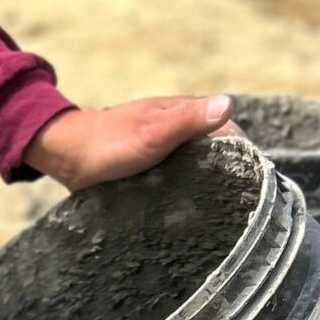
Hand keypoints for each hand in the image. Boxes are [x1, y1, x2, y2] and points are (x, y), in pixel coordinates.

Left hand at [23, 94, 234, 193]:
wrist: (67, 157)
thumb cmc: (110, 143)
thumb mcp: (152, 133)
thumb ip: (188, 120)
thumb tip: (228, 104)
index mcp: (185, 113)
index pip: (229, 132)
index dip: (243, 155)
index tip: (251, 185)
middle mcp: (180, 129)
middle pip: (217, 151)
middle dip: (228, 173)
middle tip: (237, 207)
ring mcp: (166, 149)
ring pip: (199, 166)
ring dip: (208, 185)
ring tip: (219, 214)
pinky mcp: (153, 168)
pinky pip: (179, 178)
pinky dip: (187, 191)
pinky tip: (190, 211)